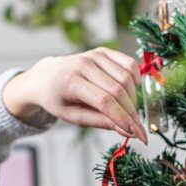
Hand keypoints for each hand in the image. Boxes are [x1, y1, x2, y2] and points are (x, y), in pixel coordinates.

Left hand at [2, 47, 146, 143]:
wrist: (46, 77)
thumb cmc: (57, 99)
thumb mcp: (73, 117)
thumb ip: (99, 122)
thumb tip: (127, 131)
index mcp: (70, 82)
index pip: (104, 101)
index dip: (124, 119)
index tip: (139, 135)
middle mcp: (83, 64)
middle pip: (118, 90)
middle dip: (131, 112)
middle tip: (136, 127)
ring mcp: (94, 55)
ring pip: (127, 77)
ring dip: (133, 98)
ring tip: (127, 110)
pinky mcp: (103, 51)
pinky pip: (129, 64)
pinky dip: (135, 80)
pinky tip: (128, 92)